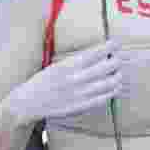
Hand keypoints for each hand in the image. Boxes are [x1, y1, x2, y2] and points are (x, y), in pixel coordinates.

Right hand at [6, 40, 124, 124]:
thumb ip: (74, 62)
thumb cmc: (43, 82)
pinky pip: (103, 98)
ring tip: (120, 73)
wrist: (29, 103)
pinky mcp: (81, 106)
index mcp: (68, 65)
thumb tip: (96, 54)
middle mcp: (76, 79)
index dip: (108, 47)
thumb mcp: (56, 66)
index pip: (94, 53)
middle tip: (119, 58)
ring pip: (108, 83)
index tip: (116, 43)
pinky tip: (116, 87)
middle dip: (116, 61)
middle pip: (105, 67)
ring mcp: (80, 94)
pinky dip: (112, 91)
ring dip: (117, 76)